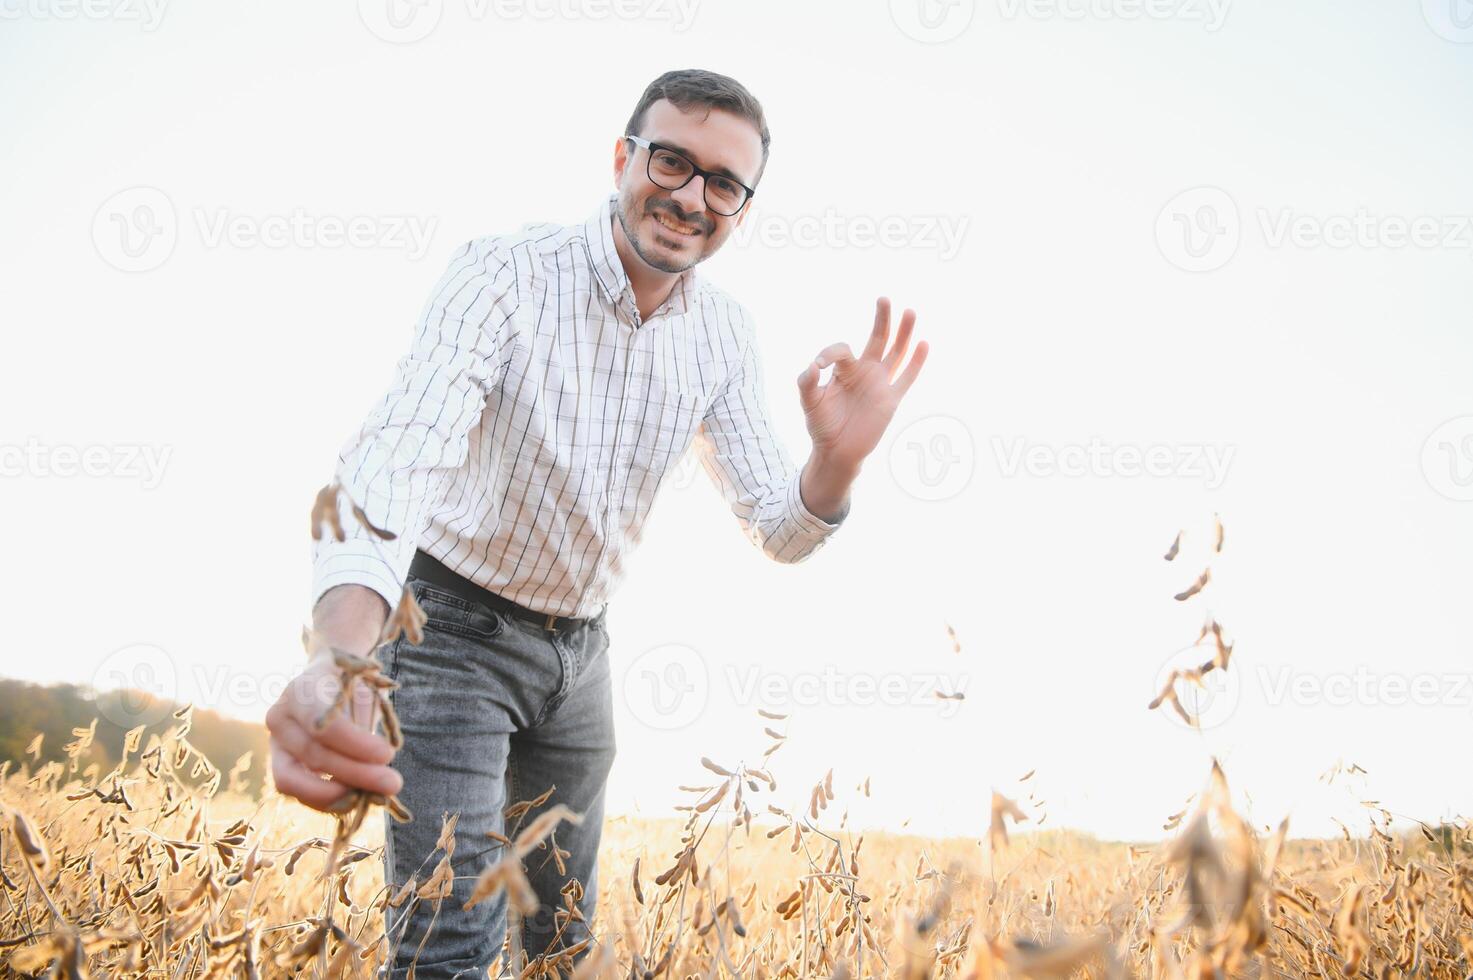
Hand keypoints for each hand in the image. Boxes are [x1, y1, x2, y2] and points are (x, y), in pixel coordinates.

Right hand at [265, 653, 401, 812]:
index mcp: (301, 690)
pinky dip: (328, 801)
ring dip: (338, 795)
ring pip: (293, 781)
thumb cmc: (351, 686)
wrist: (328, 683)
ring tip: (375, 795)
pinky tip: (358, 797)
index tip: (387, 754)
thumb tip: (375, 765)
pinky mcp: (281, 766)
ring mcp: (276, 744)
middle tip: (392, 783)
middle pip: (313, 755)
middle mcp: (280, 717)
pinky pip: (297, 792)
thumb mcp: (363, 691)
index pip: (324, 725)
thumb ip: (364, 725)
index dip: (356, 745)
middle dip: (356, 774)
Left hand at [797, 297, 929, 472]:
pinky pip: (906, 379)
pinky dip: (916, 362)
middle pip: (877, 339)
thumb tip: (813, 366)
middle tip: (883, 298)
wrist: (836, 452)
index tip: (818, 366)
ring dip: (903, 333)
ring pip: (895, 353)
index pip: (842, 349)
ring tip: (910, 311)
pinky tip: (923, 344)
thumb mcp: (809, 403)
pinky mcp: (891, 400)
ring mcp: (880, 384)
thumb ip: (807, 383)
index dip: (830, 353)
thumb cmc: (822, 425)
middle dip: (882, 319)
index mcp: (844, 370)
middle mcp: (865, 372)